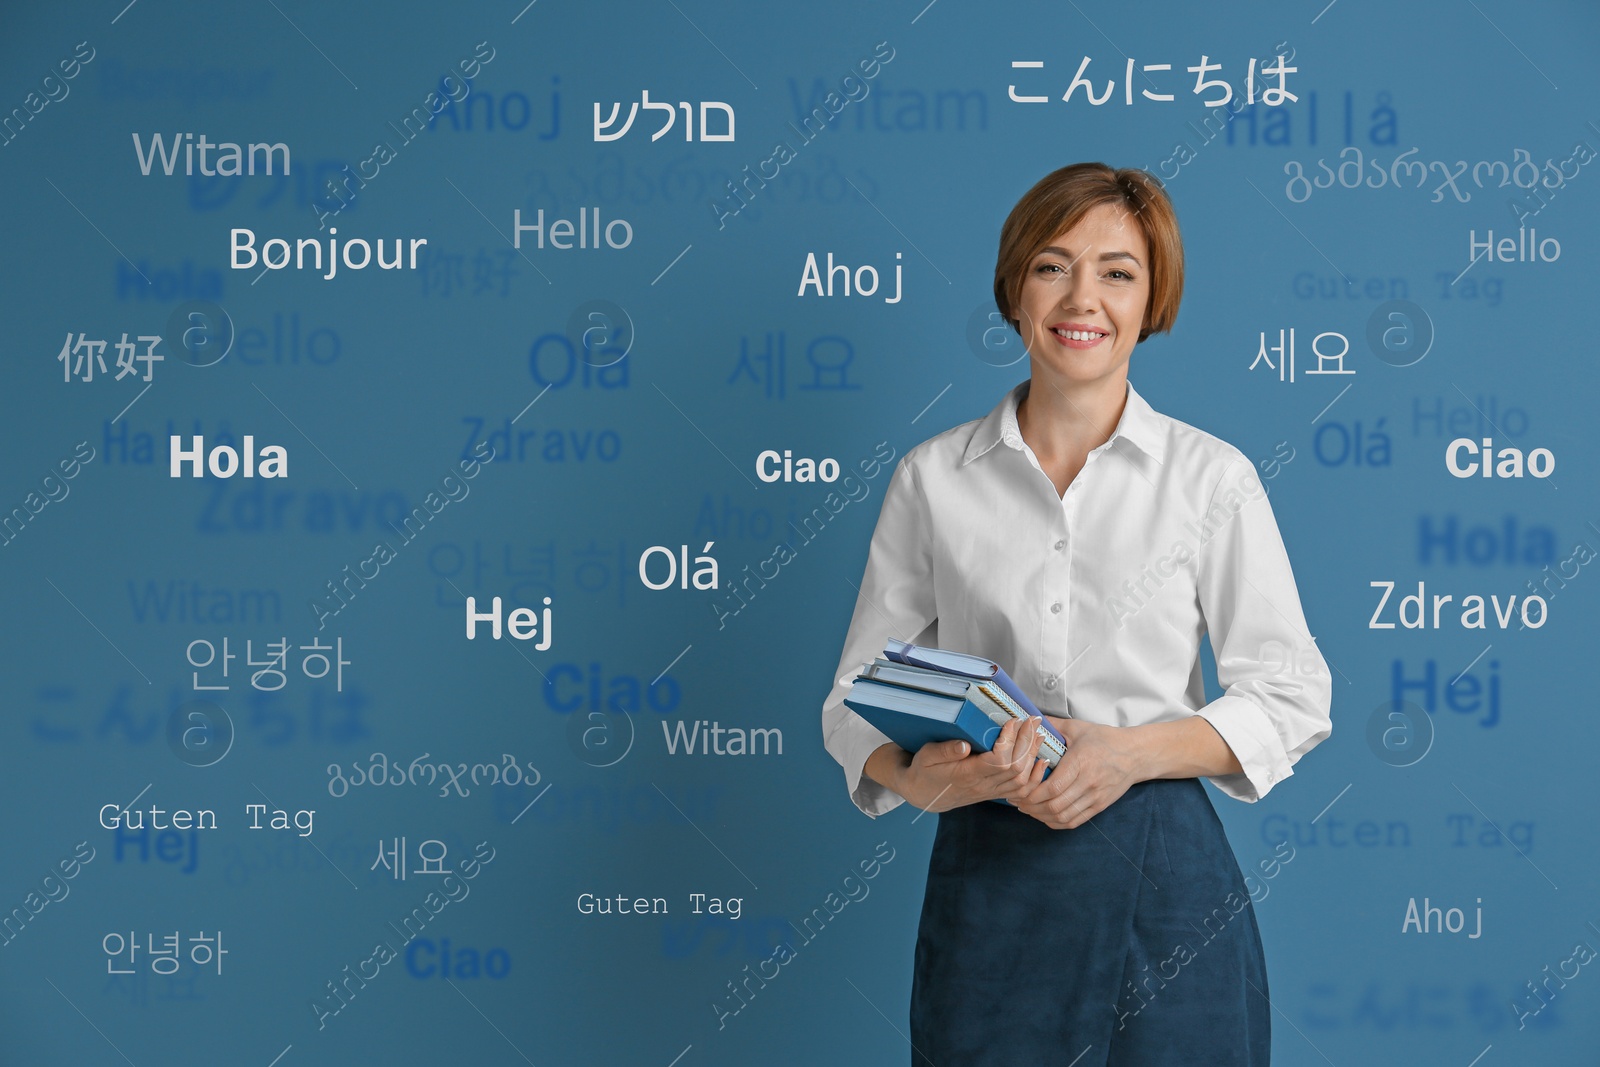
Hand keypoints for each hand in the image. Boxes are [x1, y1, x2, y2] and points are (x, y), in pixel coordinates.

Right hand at [871, 717, 1049, 813]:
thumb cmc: (924, 772)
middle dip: (1028, 742)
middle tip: (1033, 720)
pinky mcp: (994, 793)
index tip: (1012, 721)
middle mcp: (982, 785)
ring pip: (1022, 780)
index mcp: (967, 775)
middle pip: (1016, 769)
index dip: (1010, 741)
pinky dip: (1035, 774)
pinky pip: (1021, 790)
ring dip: (1033, 756)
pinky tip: (1040, 759)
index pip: (998, 761)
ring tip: (1039, 734)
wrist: (924, 795)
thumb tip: (964, 745)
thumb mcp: (926, 757)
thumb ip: (944, 751)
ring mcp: (990, 791)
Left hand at [1012, 718, 1143, 829]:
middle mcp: (1089, 782)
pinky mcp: (1100, 806)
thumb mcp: (1078, 727)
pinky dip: (1057, 822)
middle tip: (1019, 802)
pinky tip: (1046, 816)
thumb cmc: (1104, 739)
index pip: (1054, 787)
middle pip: (1056, 805)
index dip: (1034, 794)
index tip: (1020, 792)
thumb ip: (1052, 725)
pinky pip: (1075, 822)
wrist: (1135, 754)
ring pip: (1064, 816)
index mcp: (1081, 762)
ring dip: (1042, 816)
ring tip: (1029, 810)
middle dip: (1033, 807)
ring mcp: (1095, 797)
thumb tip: (1028, 719)